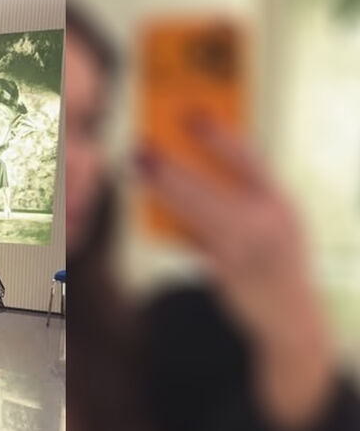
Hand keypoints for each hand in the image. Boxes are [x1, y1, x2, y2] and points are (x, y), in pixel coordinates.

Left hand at [135, 114, 335, 430]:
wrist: (291, 317)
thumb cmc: (277, 260)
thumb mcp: (275, 221)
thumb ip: (245, 197)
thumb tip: (196, 169)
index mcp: (281, 202)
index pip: (250, 160)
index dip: (219, 136)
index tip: (192, 113)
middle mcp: (267, 222)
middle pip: (210, 187)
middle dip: (173, 167)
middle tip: (144, 148)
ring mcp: (245, 248)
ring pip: (194, 212)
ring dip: (162, 190)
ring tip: (138, 170)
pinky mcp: (225, 271)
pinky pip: (191, 240)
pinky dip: (171, 222)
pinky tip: (149, 206)